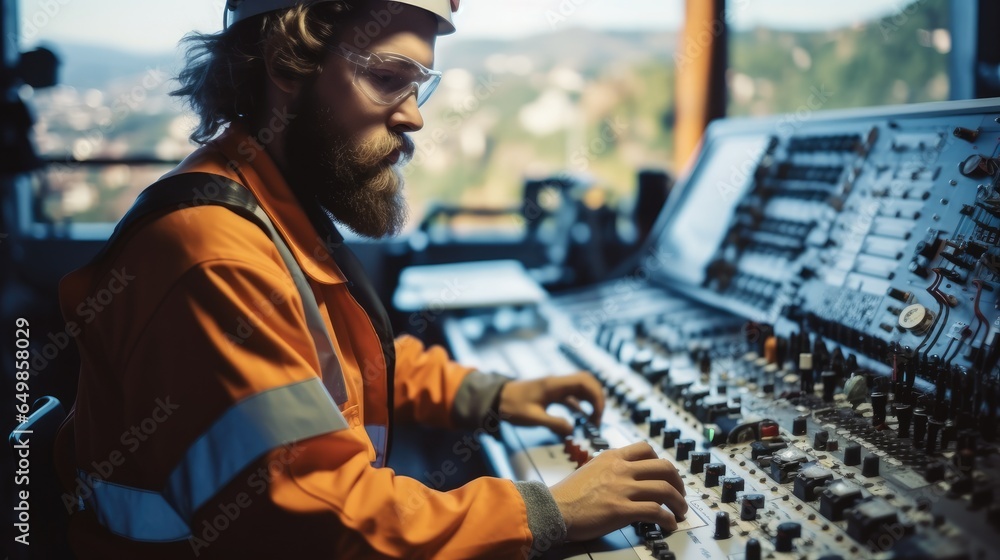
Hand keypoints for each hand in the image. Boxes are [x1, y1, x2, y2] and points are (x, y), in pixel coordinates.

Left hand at [498, 372, 603, 435]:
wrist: (496, 398)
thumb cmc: (512, 406)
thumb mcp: (533, 418)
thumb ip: (553, 424)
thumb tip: (572, 431)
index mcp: (555, 384)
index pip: (585, 382)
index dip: (596, 396)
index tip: (598, 415)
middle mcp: (558, 382)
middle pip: (587, 382)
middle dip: (597, 399)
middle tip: (598, 419)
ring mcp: (556, 387)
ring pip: (581, 389)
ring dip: (590, 402)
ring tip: (593, 422)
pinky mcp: (552, 394)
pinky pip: (572, 397)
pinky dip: (580, 406)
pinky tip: (582, 420)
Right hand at [549, 442, 686, 540]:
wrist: (553, 508)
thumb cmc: (567, 494)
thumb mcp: (590, 468)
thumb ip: (609, 468)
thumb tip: (624, 475)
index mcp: (612, 457)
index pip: (646, 449)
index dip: (662, 461)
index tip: (666, 473)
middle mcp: (620, 469)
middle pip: (663, 467)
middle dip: (678, 481)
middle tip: (680, 493)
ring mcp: (622, 489)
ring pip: (664, 489)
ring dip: (678, 502)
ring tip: (680, 511)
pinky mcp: (621, 510)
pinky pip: (655, 511)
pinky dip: (668, 519)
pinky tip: (669, 524)